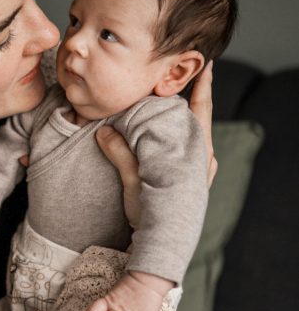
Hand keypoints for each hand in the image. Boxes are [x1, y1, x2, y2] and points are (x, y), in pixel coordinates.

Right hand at [95, 60, 217, 227]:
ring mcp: (202, 170)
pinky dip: (181, 135)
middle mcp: (204, 158)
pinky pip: (192, 149)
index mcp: (197, 152)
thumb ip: (121, 154)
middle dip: (191, 98)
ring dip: (185, 117)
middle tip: (181, 77)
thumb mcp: (134, 182)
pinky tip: (168, 133)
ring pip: (196, 134)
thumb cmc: (153, 215)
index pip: (201, 110)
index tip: (206, 64)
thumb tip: (103, 131)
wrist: (164, 247)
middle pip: (200, 118)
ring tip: (172, 101)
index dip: (204, 86)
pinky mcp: (195, 180)